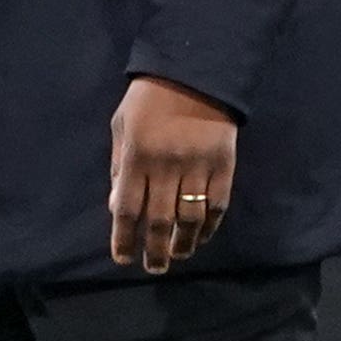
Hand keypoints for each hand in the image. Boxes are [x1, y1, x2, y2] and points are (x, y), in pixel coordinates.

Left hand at [108, 76, 237, 274]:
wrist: (195, 72)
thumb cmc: (149, 99)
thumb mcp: (122, 126)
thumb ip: (119, 167)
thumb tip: (116, 206)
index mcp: (136, 157)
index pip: (127, 209)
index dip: (124, 239)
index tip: (123, 259)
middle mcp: (166, 167)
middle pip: (159, 222)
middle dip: (154, 251)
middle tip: (153, 268)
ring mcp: (197, 167)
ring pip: (190, 219)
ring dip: (183, 244)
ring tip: (176, 256)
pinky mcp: (224, 166)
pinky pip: (217, 206)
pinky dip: (210, 227)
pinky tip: (201, 238)